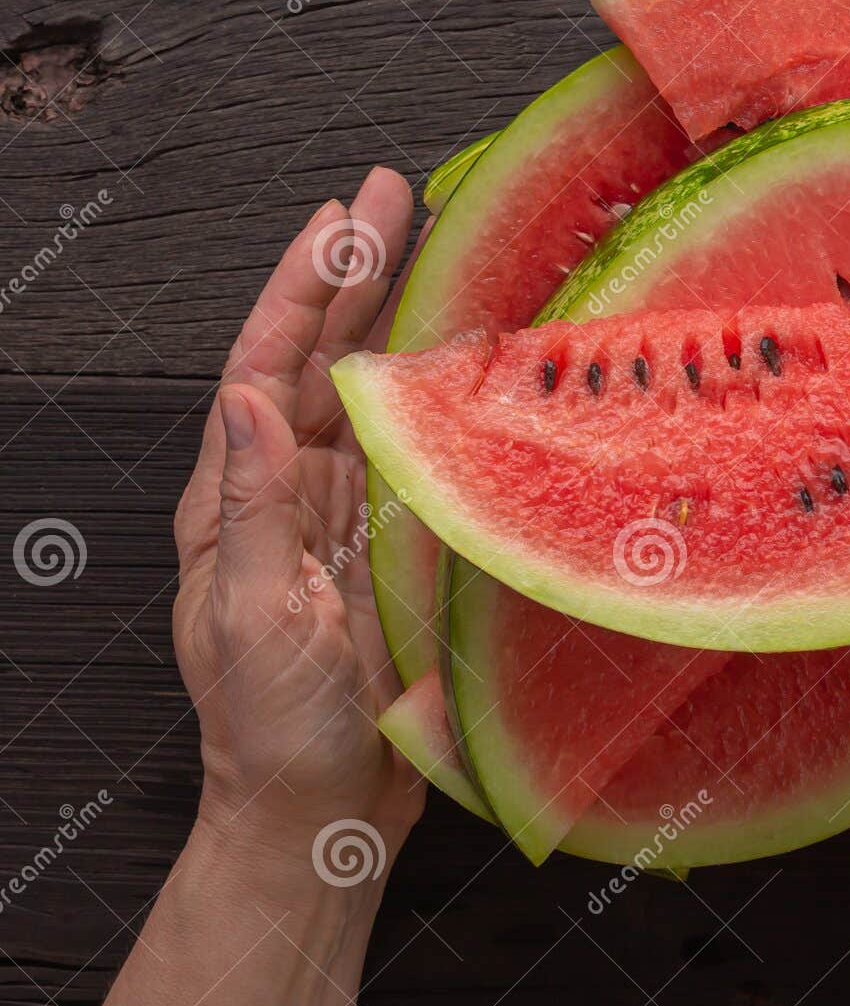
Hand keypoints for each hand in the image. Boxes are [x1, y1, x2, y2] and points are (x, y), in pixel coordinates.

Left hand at [172, 172, 424, 854]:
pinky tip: (456, 357)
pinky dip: (431, 394)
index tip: (338, 214)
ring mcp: (340, 516)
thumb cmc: (273, 730)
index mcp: (238, 503)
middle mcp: (287, 494)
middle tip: (390, 194)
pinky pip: (410, 451)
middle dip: (350, 271)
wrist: (316, 811)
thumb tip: (243, 395)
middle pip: (319, 358)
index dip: (300, 285)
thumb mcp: (255, 620)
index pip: (265, 366)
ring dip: (390, 316)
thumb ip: (252, 508)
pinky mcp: (387, 545)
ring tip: (422, 246)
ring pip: (366, 393)